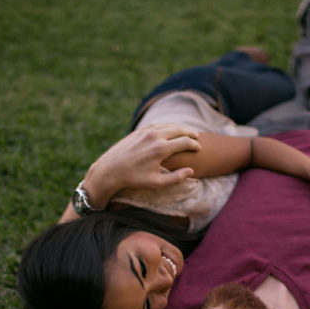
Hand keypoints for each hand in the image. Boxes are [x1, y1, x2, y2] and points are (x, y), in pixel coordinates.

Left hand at [83, 124, 201, 207]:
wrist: (109, 170)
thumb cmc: (134, 179)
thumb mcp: (157, 183)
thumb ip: (176, 177)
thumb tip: (191, 171)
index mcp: (161, 149)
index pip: (185, 142)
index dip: (194, 145)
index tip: (199, 148)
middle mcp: (154, 137)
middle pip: (178, 129)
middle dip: (190, 132)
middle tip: (197, 136)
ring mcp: (145, 132)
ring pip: (167, 125)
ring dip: (178, 128)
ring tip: (185, 132)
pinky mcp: (137, 132)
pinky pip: (156, 125)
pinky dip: (166, 127)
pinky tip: (168, 131)